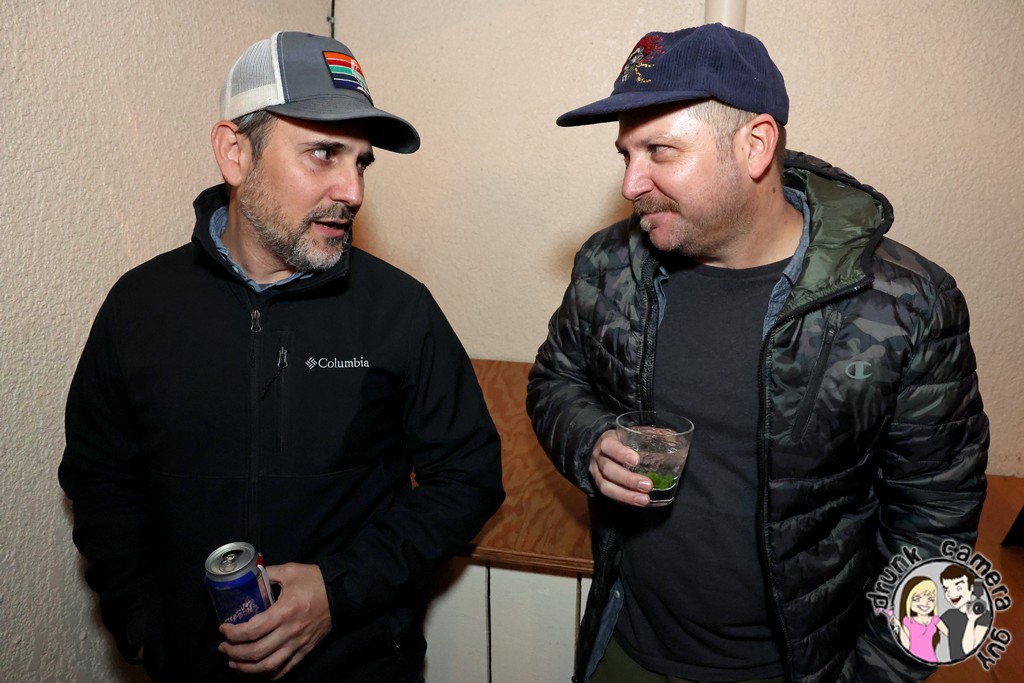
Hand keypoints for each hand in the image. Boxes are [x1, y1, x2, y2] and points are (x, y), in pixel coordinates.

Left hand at [219, 562, 332, 678]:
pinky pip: (284, 670)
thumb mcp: (289, 571)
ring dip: (247, 668)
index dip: (233, 633)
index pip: (252, 630)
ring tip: (234, 664)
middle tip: (224, 648)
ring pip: (268, 666)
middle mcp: (290, 632)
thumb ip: (266, 576)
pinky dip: (268, 674)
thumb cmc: (315, 581)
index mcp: (284, 612)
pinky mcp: (305, 651)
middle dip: (234, 653)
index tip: (224, 629)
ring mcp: (298, 644)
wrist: (342, 593)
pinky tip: (256, 670)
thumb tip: (248, 581)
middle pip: (256, 652)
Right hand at [589, 429, 652, 505]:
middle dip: (628, 479)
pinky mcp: (599, 485)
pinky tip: (637, 502)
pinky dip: (623, 500)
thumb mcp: (631, 433)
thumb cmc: (622, 441)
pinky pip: (609, 496)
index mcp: (606, 441)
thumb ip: (647, 436)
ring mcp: (596, 473)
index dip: (621, 454)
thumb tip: (672, 438)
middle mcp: (598, 457)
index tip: (636, 461)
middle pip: (608, 469)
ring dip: (626, 495)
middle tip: (648, 485)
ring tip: (644, 500)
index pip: (609, 446)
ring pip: (606, 486)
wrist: (603, 448)